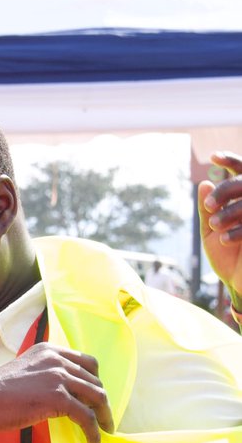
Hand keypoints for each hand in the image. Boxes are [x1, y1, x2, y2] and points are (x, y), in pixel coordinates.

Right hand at [0, 344, 113, 442]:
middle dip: (102, 403)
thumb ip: (44, 375)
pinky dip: (94, 433)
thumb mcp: (25, 371)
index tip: (95, 399)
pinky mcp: (58, 398)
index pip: (88, 362)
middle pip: (95, 381)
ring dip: (104, 417)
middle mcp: (58, 360)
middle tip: (102, 420)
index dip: (96, 382)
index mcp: (49, 351)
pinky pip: (87, 417)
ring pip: (97, 397)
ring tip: (104, 432)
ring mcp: (59, 377)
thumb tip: (62, 395)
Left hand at [198, 152, 241, 308]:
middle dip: (226, 191)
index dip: (232, 162)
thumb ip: (208, 210)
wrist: (239, 285)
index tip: (215, 157)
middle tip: (209, 207)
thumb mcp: (211, 233)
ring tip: (215, 226)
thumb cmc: (227, 258)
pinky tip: (225, 239)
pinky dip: (238, 230)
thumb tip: (204, 184)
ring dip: (230, 212)